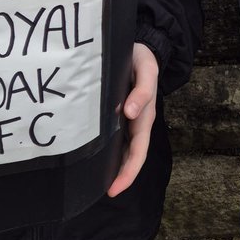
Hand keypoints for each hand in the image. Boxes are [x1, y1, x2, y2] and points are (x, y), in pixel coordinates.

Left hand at [107, 41, 158, 196]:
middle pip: (131, 155)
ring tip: (96, 181)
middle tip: (105, 192)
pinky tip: (93, 155)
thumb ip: (142, 91)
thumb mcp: (147, 71)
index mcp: (145, 116)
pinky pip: (114, 135)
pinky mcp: (118, 112)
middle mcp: (136, 121)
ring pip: (122, 148)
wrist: (141, 48)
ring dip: (114, 166)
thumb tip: (129, 113)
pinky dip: (107, 149)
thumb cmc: (143, 60)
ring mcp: (128, 119)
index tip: (115, 188)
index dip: (129, 172)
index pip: (138, 151)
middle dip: (121, 175)